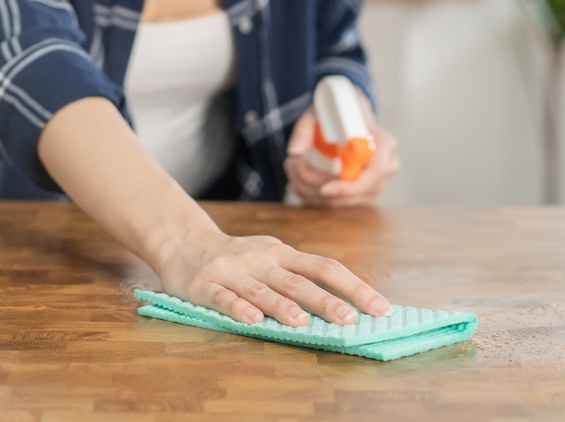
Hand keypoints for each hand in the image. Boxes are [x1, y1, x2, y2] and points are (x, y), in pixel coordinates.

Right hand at [157, 228, 392, 326]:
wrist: (184, 242)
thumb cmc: (239, 257)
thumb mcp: (273, 258)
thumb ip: (300, 277)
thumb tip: (345, 304)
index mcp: (284, 254)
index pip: (326, 267)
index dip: (355, 287)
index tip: (380, 307)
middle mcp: (263, 260)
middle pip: (299, 281)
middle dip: (325, 300)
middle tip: (349, 319)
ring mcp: (234, 272)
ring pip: (263, 290)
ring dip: (283, 306)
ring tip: (302, 322)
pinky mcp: (206, 285)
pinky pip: (224, 298)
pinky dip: (238, 308)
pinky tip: (252, 321)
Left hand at [285, 93, 399, 207]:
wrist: (350, 118)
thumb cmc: (338, 114)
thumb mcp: (319, 112)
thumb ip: (305, 128)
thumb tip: (295, 150)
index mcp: (384, 143)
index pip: (374, 173)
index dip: (349, 186)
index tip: (324, 189)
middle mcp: (387, 166)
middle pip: (356, 192)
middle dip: (318, 186)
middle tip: (291, 166)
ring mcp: (377, 183)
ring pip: (344, 201)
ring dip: (311, 191)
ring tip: (291, 170)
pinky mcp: (365, 194)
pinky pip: (340, 203)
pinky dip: (315, 197)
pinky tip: (298, 183)